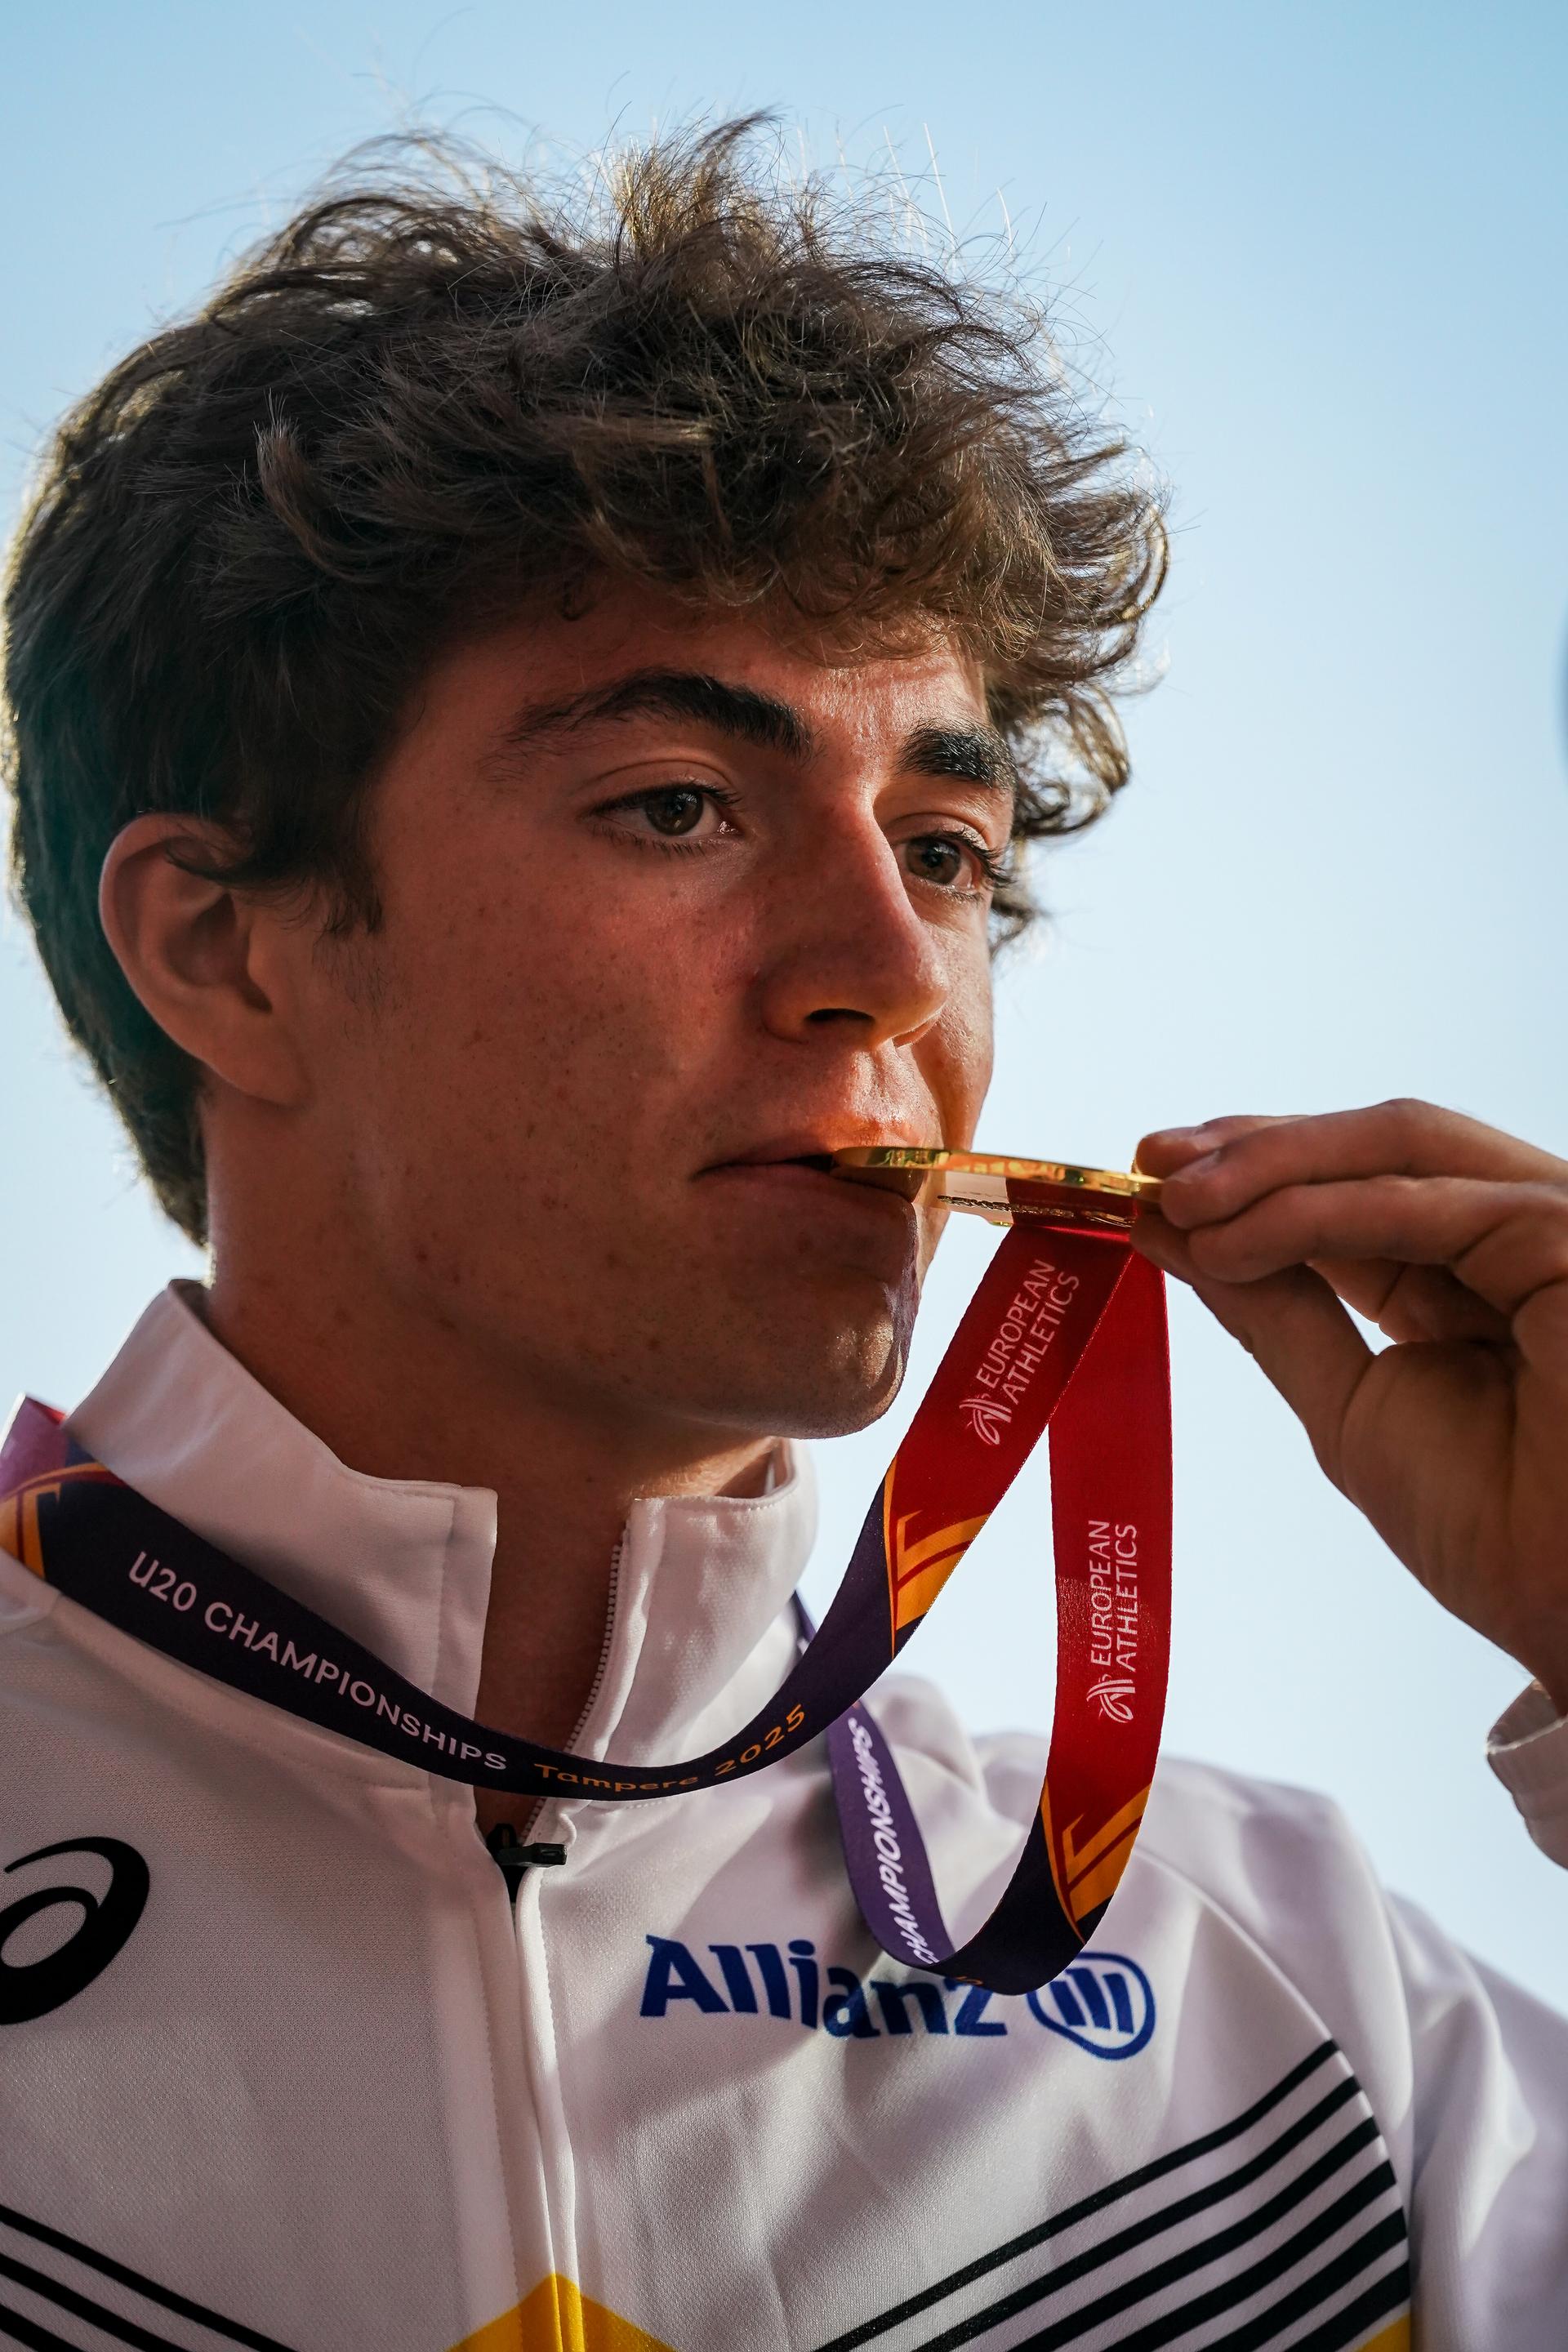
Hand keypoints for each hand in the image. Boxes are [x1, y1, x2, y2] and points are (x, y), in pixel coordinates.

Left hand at [1132, 1100, 1567, 1713]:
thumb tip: (1179, 1233)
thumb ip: (1277, 1311)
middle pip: (1382, 1150)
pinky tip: (1231, 1239)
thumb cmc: (1495, 1535)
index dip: (1258, 1172)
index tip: (1154, 1177)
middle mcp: (1523, 1235)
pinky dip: (1315, 1211)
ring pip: (1403, 1150)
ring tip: (1175, 1201)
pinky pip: (1427, 1202)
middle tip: (1150, 1160)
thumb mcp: (1351, 1405)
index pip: (1359, 1188)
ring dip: (1272, 1168)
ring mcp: (1556, 1226)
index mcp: (1478, 1275)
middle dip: (1257, 1150)